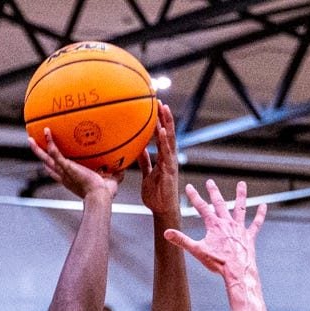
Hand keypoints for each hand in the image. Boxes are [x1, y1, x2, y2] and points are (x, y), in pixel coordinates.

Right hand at [29, 129, 120, 203]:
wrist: (100, 197)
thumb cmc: (105, 194)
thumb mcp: (111, 180)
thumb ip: (116, 173)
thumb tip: (124, 167)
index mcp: (72, 180)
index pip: (58, 173)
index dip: (51, 168)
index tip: (46, 162)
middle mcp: (65, 176)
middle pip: (47, 164)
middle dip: (40, 155)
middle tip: (34, 146)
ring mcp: (64, 171)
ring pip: (46, 158)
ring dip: (38, 148)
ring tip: (30, 137)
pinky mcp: (66, 167)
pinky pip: (55, 153)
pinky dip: (50, 142)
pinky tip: (46, 131)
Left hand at [137, 105, 180, 222]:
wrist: (162, 210)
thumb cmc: (156, 195)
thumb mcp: (147, 174)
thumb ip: (145, 161)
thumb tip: (139, 149)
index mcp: (164, 157)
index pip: (161, 135)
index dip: (159, 121)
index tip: (155, 106)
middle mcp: (169, 157)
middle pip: (167, 133)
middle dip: (164, 117)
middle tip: (159, 100)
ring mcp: (170, 163)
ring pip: (169, 139)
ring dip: (167, 123)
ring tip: (163, 109)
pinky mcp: (170, 170)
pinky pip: (167, 153)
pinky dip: (164, 141)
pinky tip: (161, 131)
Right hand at [167, 179, 265, 287]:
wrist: (237, 271)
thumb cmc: (218, 262)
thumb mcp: (197, 251)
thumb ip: (182, 240)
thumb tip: (166, 233)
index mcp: (214, 225)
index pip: (202, 207)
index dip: (195, 196)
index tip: (190, 187)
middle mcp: (227, 223)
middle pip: (220, 203)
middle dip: (214, 192)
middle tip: (210, 182)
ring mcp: (239, 229)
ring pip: (240, 208)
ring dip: (240, 196)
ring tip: (242, 184)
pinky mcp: (249, 237)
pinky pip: (255, 224)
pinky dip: (260, 215)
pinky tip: (264, 206)